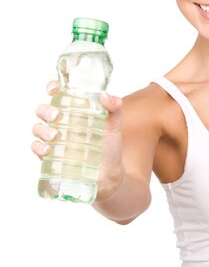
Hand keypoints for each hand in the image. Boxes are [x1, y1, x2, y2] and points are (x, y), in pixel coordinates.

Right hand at [32, 80, 124, 200]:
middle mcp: (61, 124)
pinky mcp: (50, 156)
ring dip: (42, 130)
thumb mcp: (114, 128)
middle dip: (45, 110)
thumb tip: (106, 95)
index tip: (53, 89)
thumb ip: (114, 109)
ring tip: (55, 137)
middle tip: (57, 116)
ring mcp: (54, 140)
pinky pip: (36, 148)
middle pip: (43, 110)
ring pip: (37, 128)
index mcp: (75, 112)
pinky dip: (38, 147)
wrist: (108, 177)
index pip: (59, 95)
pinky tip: (48, 149)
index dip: (52, 88)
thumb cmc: (109, 150)